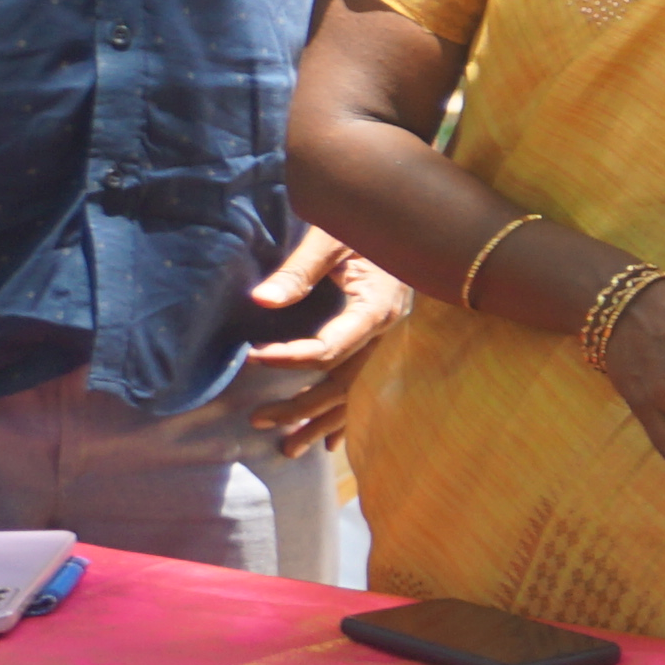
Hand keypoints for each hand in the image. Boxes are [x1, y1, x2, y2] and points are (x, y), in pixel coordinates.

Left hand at [241, 228, 407, 454]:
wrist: (411, 216)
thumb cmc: (370, 219)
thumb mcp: (332, 237)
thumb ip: (299, 270)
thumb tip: (261, 300)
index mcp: (377, 308)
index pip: (329, 350)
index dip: (289, 359)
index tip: (253, 356)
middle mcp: (389, 334)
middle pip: (342, 385)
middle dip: (300, 407)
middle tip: (257, 419)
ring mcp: (393, 343)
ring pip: (357, 396)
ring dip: (322, 424)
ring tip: (286, 448)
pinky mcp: (391, 344)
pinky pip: (370, 391)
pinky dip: (348, 418)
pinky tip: (330, 442)